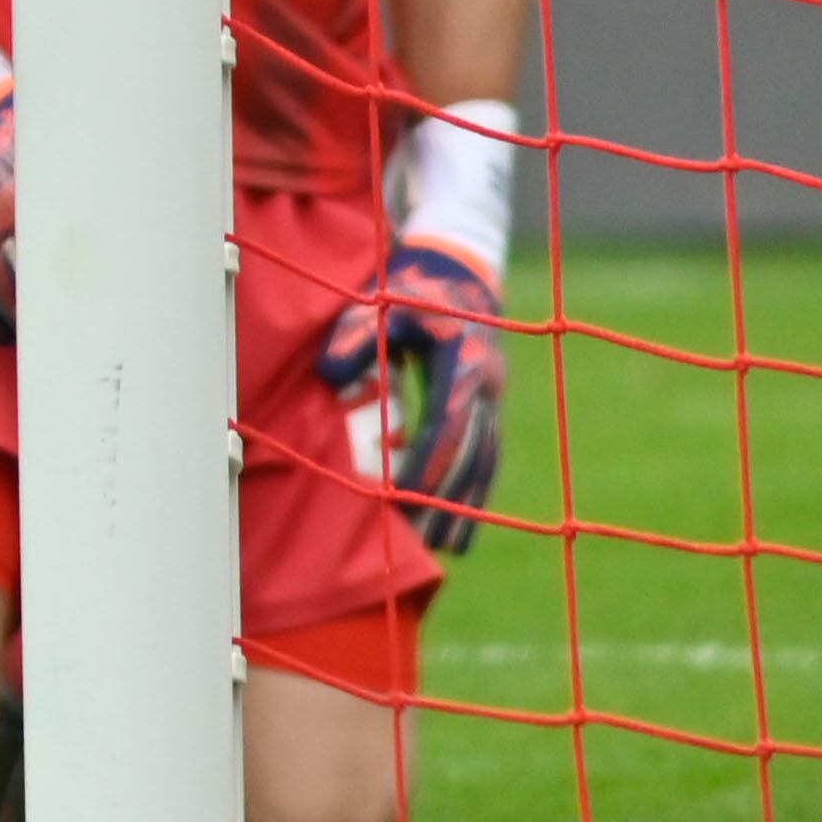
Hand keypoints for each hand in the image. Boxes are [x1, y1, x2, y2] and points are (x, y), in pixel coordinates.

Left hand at [319, 242, 507, 554]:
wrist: (460, 274)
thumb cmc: (408, 289)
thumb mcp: (378, 302)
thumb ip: (353, 336)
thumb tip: (327, 376)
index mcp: (463, 358)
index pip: (447, 421)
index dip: (428, 461)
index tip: (407, 498)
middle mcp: (487, 383)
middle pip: (472, 452)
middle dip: (449, 499)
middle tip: (422, 541)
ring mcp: (494, 396)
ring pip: (487, 460)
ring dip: (468, 505)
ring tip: (445, 548)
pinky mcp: (492, 407)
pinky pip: (488, 456)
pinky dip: (474, 491)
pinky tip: (458, 525)